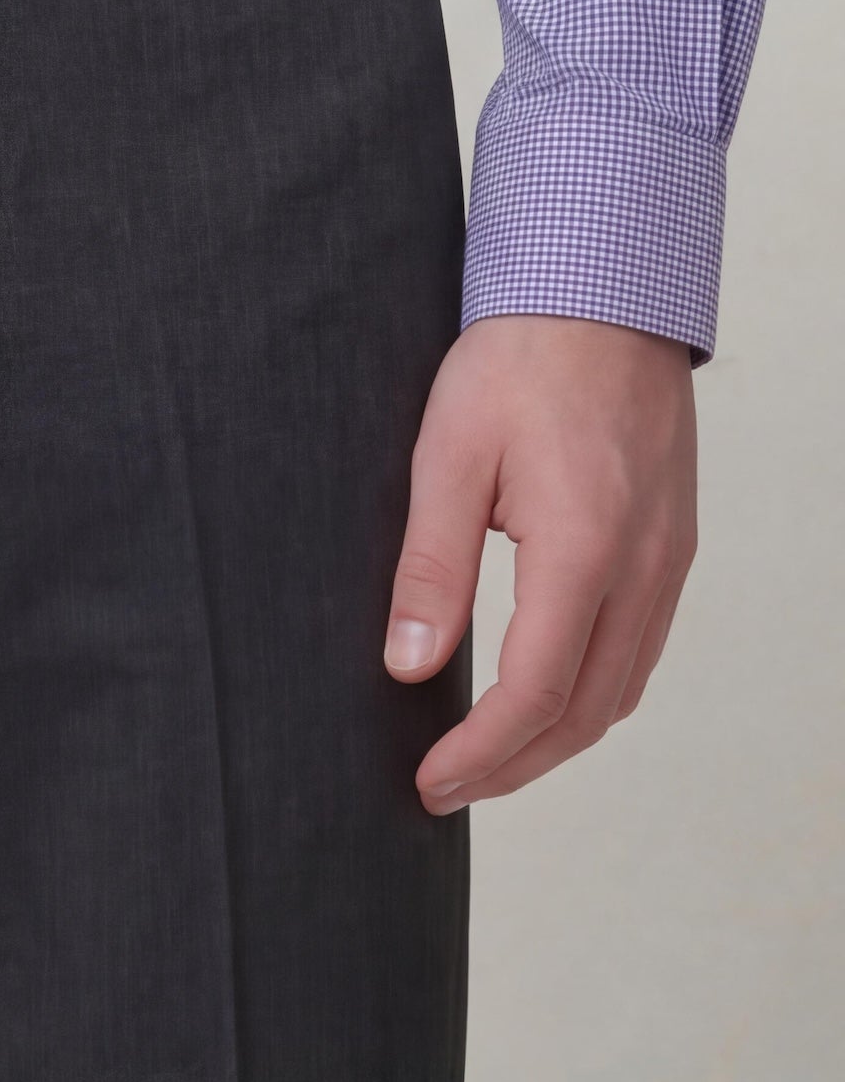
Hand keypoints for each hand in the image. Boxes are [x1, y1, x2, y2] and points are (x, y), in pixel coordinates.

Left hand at [384, 314, 697, 814]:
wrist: (604, 293)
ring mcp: (669, 560)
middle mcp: (643, 566)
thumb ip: (430, 569)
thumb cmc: (519, 361)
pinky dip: (589, 697)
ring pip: (621, 691)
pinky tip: (540, 701)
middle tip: (444, 789)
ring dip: (553, 741)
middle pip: (585, 712)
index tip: (429, 781)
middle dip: (512, 767)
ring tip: (483, 761)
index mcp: (585, 547)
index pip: (534, 691)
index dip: (480, 752)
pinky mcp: (673, 547)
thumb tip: (408, 664)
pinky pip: (639, 652)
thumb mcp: (447, 458)